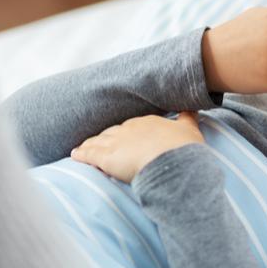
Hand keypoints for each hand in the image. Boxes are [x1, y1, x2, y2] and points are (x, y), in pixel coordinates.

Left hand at [71, 112, 205, 182]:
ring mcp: (116, 142)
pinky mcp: (106, 157)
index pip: (133, 127)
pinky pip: (89, 154)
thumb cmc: (183, 147)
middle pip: (113, 132)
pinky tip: (75, 155)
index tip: (126, 138)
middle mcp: (129, 128)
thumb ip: (188, 117)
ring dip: (91, 144)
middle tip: (102, 143)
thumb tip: (191, 108)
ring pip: (98, 141)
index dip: (128, 133)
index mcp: (147, 122)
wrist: (172, 159)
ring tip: (83, 148)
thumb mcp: (190, 129)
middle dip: (107, 137)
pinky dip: (81, 154)